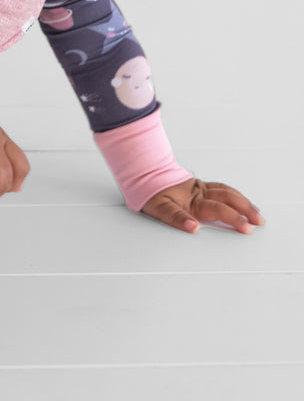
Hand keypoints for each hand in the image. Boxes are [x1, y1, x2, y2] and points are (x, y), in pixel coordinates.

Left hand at [141, 178, 264, 234]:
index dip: (233, 219)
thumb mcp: (158, 208)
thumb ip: (176, 218)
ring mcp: (199, 188)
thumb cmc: (149, 191)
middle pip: (228, 199)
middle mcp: (199, 193)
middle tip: (258, 222)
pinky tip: (240, 201)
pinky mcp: (198, 186)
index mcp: (192, 200)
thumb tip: (193, 227)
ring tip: (256, 213)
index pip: (218, 210)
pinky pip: (221, 189)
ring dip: (243, 202)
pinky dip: (234, 195)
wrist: (142, 172)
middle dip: (245, 210)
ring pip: (227, 192)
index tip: (246, 229)